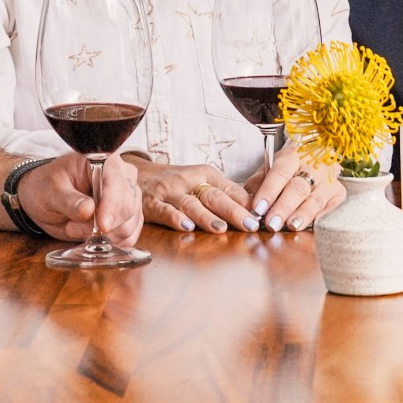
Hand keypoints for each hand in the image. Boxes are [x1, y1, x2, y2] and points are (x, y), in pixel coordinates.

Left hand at [17, 152, 143, 245]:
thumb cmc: (47, 187)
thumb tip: (89, 210)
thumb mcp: (51, 191)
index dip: (112, 206)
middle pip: (128, 207)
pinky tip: (89, 235)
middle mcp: (122, 175)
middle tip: (72, 227)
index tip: (101, 226)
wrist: (45, 199)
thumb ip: (69, 200)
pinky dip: (110, 242)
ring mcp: (128, 196)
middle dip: (101, 226)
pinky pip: (129, 237)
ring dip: (103, 236)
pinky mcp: (128, 217)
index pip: (117, 183)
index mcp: (104, 160)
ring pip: (129, 225)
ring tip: (75, 227)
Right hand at [132, 159, 256, 233]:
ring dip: (206, 217)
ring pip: (191, 204)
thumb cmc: (177, 183)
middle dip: (233, 211)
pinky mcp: (153, 204)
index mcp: (205, 174)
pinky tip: (186, 227)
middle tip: (250, 225)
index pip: (230, 188)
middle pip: (214, 196)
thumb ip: (226, 194)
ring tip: (220, 228)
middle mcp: (189, 181)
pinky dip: (176, 219)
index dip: (247, 203)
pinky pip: (165, 211)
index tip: (263, 217)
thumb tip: (256, 210)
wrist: (139, 175)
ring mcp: (170, 192)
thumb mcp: (202, 181)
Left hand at [246, 142, 345, 231]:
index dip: (269, 191)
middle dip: (283, 207)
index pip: (280, 172)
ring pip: (315, 199)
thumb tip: (247, 202)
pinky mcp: (338, 193)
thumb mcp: (270, 168)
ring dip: (302, 215)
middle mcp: (312, 165)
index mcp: (292, 156)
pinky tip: (311, 227)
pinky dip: (320, 218)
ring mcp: (328, 179)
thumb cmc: (288, 168)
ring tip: (291, 227)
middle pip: (297, 188)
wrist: (319, 157)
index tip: (258, 208)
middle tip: (271, 224)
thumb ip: (258, 182)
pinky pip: (331, 208)